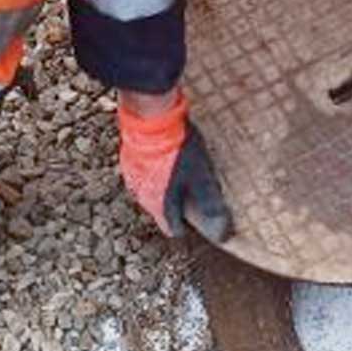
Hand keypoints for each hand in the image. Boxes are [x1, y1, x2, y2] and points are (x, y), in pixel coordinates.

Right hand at [118, 89, 232, 241]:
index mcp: (159, 205)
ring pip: (152, 191)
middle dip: (178, 203)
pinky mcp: (128, 161)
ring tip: (182, 168)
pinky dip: (156, 171)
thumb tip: (223, 232)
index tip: (200, 214)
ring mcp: (133, 178)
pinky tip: (167, 157)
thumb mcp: (202, 177)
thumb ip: (210, 204)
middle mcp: (142, 197)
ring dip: (166, 186)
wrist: (152, 118)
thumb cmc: (178, 148)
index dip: (189, 225)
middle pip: (163, 210)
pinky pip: (145, 175)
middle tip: (195, 186)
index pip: (173, 229)